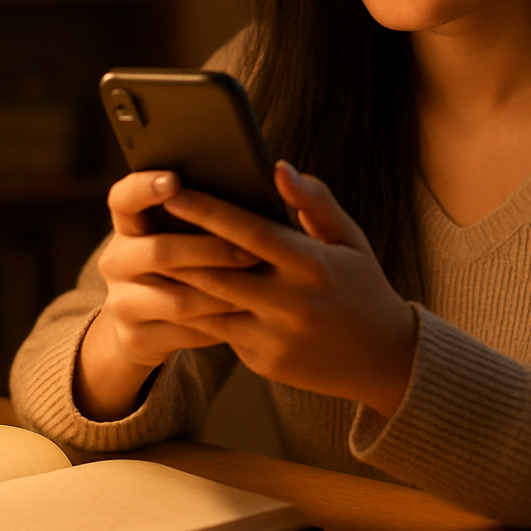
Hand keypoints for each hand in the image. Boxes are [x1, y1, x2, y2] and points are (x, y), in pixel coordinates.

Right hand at [75, 170, 259, 420]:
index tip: (174, 180)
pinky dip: (218, 324)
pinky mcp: (136, 338)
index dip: (143, 188)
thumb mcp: (175, 234)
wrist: (144, 324)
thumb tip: (257, 182)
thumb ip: (199, 211)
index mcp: (127, 226)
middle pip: (160, 252)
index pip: (123, 198)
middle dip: (210, 250)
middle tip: (253, 250)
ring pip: (178, 299)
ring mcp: (122, 303)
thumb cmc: (180, 261)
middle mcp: (116, 261)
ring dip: (222, 293)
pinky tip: (245, 314)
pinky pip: (184, 332)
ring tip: (258, 285)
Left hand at [160, 161, 416, 418]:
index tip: (173, 190)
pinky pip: (222, 332)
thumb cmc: (363, 287)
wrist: (384, 359)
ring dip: (179, 281)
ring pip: (210, 305)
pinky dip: (202, 311)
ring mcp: (275, 336)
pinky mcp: (264, 362)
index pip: (248, 231)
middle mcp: (291, 301)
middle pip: (217, 270)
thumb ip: (314, 201)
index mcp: (312, 264)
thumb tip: (278, 168)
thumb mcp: (349, 239)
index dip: (206, 209)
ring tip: (153, 256)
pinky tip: (180, 292)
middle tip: (146, 223)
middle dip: (177, 246)